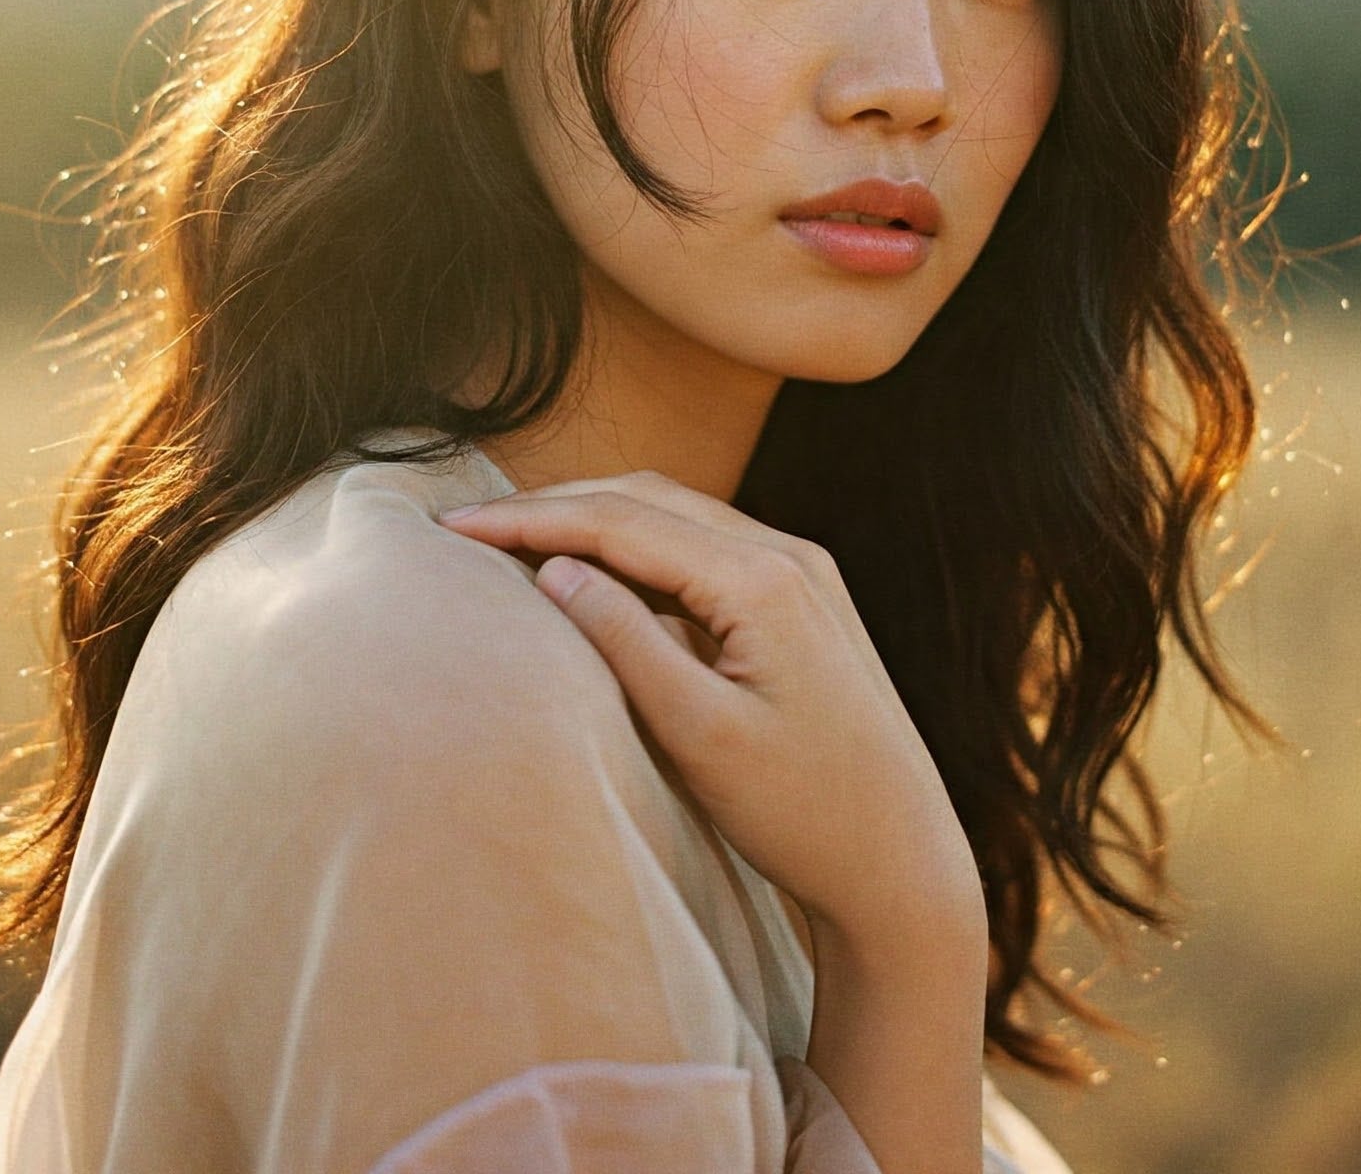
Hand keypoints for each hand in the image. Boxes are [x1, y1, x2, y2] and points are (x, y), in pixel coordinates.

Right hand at [439, 472, 985, 958]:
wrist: (906, 862)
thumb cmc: (805, 814)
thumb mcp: (701, 736)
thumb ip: (626, 643)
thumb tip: (555, 568)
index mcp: (764, 580)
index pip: (621, 522)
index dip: (530, 519)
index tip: (453, 528)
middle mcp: (789, 555)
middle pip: (648, 498)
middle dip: (556, 504)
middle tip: (470, 527)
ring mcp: (803, 572)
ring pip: (676, 516)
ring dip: (596, 519)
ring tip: (515, 538)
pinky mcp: (805, 599)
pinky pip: (705, 547)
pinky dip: (640, 547)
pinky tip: (596, 570)